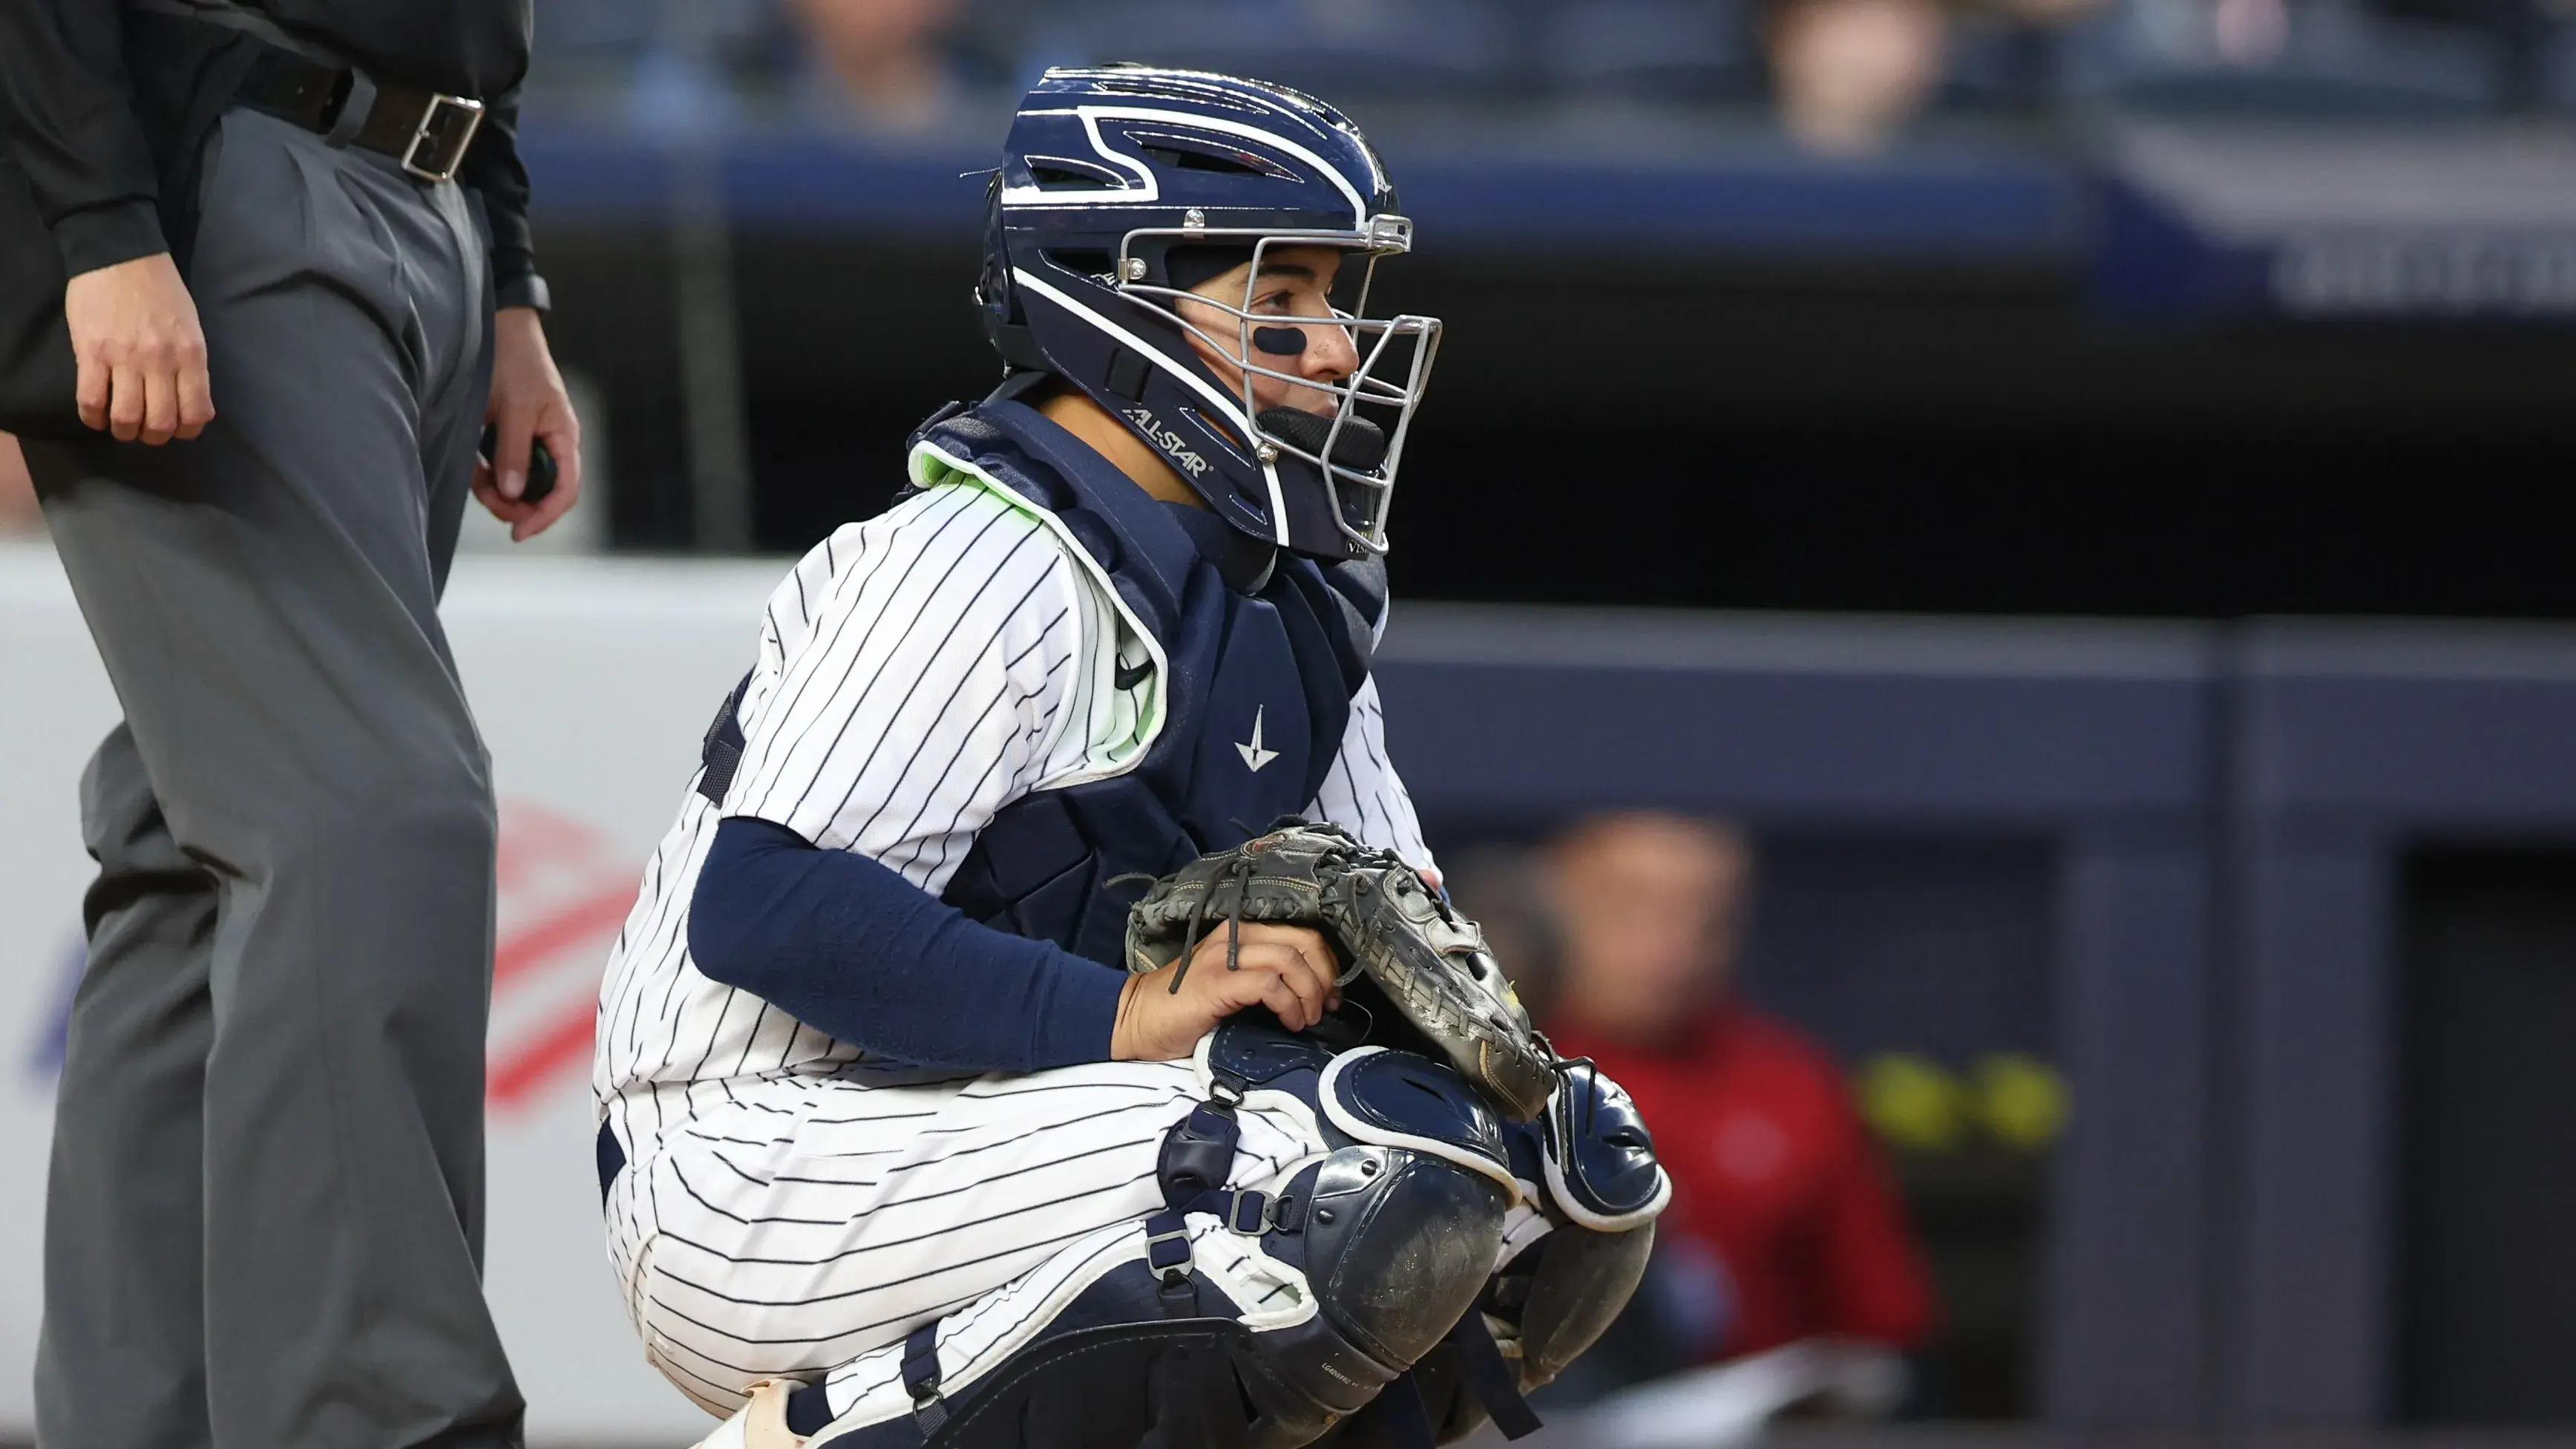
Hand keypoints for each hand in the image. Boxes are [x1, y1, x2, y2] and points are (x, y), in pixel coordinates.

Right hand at [64, 253, 214, 444]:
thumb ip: (191, 364)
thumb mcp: (191, 327)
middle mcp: (161, 361)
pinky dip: (93, 417)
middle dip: (153, 437)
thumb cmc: (160, 289)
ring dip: (123, 431)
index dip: (186, 432)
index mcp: (191, 355)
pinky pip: (91, 399)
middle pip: (160, 423)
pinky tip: (95, 415)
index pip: (196, 413)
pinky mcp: (92, 352)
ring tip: (120, 426)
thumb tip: (190, 402)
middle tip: (145, 431)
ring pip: (126, 417)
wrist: (119, 254)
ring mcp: (125, 358)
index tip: (176, 429)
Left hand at [474, 306, 582, 540]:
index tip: (519, 532)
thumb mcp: (515, 407)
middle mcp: (550, 445)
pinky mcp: (506, 439)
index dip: (545, 515)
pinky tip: (474, 470)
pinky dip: (485, 476)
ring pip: (518, 486)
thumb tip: (513, 494)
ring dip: (496, 491)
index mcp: (563, 438)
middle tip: (487, 499)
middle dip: (515, 505)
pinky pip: (500, 470)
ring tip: (477, 480)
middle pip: (542, 494)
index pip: (566, 489)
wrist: (498, 329)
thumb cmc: (516, 362)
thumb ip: (514, 451)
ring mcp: (529, 443)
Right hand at [1111, 923, 1342, 1061]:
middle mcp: (1235, 936)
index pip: (1302, 933)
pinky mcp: (1216, 983)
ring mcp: (1224, 957)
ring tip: (1306, 1018)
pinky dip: (1289, 1004)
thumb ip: (1266, 977)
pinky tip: (1289, 1022)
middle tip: (1324, 1007)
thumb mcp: (1233, 983)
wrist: (1136, 1020)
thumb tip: (1315, 995)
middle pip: (1304, 940)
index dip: (1326, 963)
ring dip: (1309, 992)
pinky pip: (1269, 984)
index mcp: (1242, 933)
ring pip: (1290, 958)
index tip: (1331, 994)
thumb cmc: (1186, 1009)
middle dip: (1324, 976)